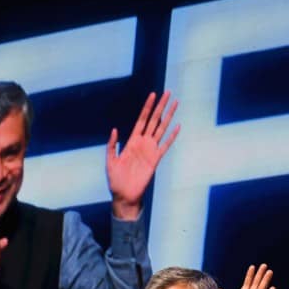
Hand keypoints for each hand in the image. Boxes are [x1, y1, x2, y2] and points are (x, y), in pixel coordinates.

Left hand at [106, 91, 179, 219]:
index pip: (142, 120)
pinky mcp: (156, 160)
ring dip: (169, 116)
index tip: (153, 95)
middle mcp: (143, 143)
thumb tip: (115, 129)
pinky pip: (165, 146)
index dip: (147, 107)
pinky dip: (172, 136)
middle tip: (168, 93)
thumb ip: (112, 145)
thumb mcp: (110, 161)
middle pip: (154, 120)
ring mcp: (150, 151)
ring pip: (162, 129)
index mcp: (132, 141)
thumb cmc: (115, 179)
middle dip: (161, 106)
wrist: (124, 195)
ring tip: (175, 104)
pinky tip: (178, 126)